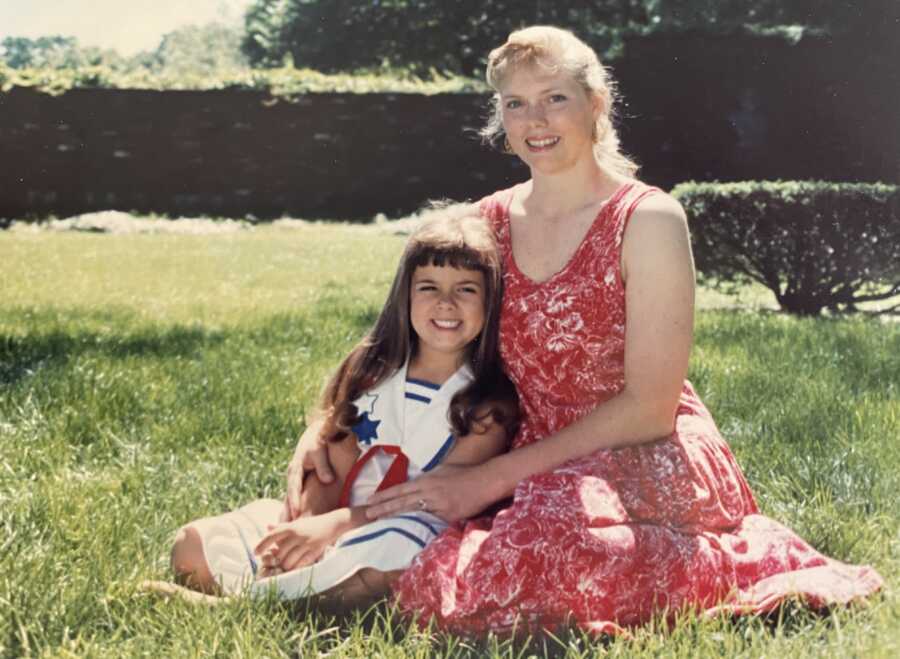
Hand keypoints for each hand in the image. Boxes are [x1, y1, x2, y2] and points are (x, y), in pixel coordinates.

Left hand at [254, 513, 341, 573]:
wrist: (332, 523)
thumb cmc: (311, 524)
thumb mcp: (296, 523)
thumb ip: (281, 527)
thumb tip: (267, 527)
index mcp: (290, 526)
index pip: (272, 536)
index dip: (262, 545)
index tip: (255, 553)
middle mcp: (297, 534)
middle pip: (279, 553)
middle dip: (276, 561)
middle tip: (275, 563)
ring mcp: (306, 543)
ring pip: (288, 561)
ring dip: (285, 566)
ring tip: (286, 565)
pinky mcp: (314, 551)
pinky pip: (300, 564)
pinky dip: (295, 567)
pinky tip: (295, 566)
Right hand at [282, 419, 335, 520]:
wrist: (315, 436)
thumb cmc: (317, 443)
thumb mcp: (319, 451)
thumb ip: (323, 466)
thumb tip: (328, 480)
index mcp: (295, 469)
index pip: (294, 487)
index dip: (294, 500)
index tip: (295, 513)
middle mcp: (292, 478)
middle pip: (287, 498)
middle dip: (285, 514)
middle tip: (281, 530)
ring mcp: (294, 483)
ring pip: (288, 502)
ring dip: (286, 517)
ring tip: (282, 534)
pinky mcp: (298, 486)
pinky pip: (294, 501)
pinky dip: (292, 513)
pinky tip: (291, 526)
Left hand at [365, 464, 495, 523]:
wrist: (485, 480)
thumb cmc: (465, 473)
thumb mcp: (443, 470)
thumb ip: (428, 479)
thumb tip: (417, 485)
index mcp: (427, 480)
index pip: (400, 489)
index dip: (384, 495)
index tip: (369, 500)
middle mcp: (429, 491)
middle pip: (402, 501)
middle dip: (383, 508)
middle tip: (366, 514)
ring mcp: (438, 504)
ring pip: (412, 513)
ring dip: (395, 519)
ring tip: (379, 523)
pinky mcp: (448, 515)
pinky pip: (431, 522)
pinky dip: (418, 527)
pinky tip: (405, 533)